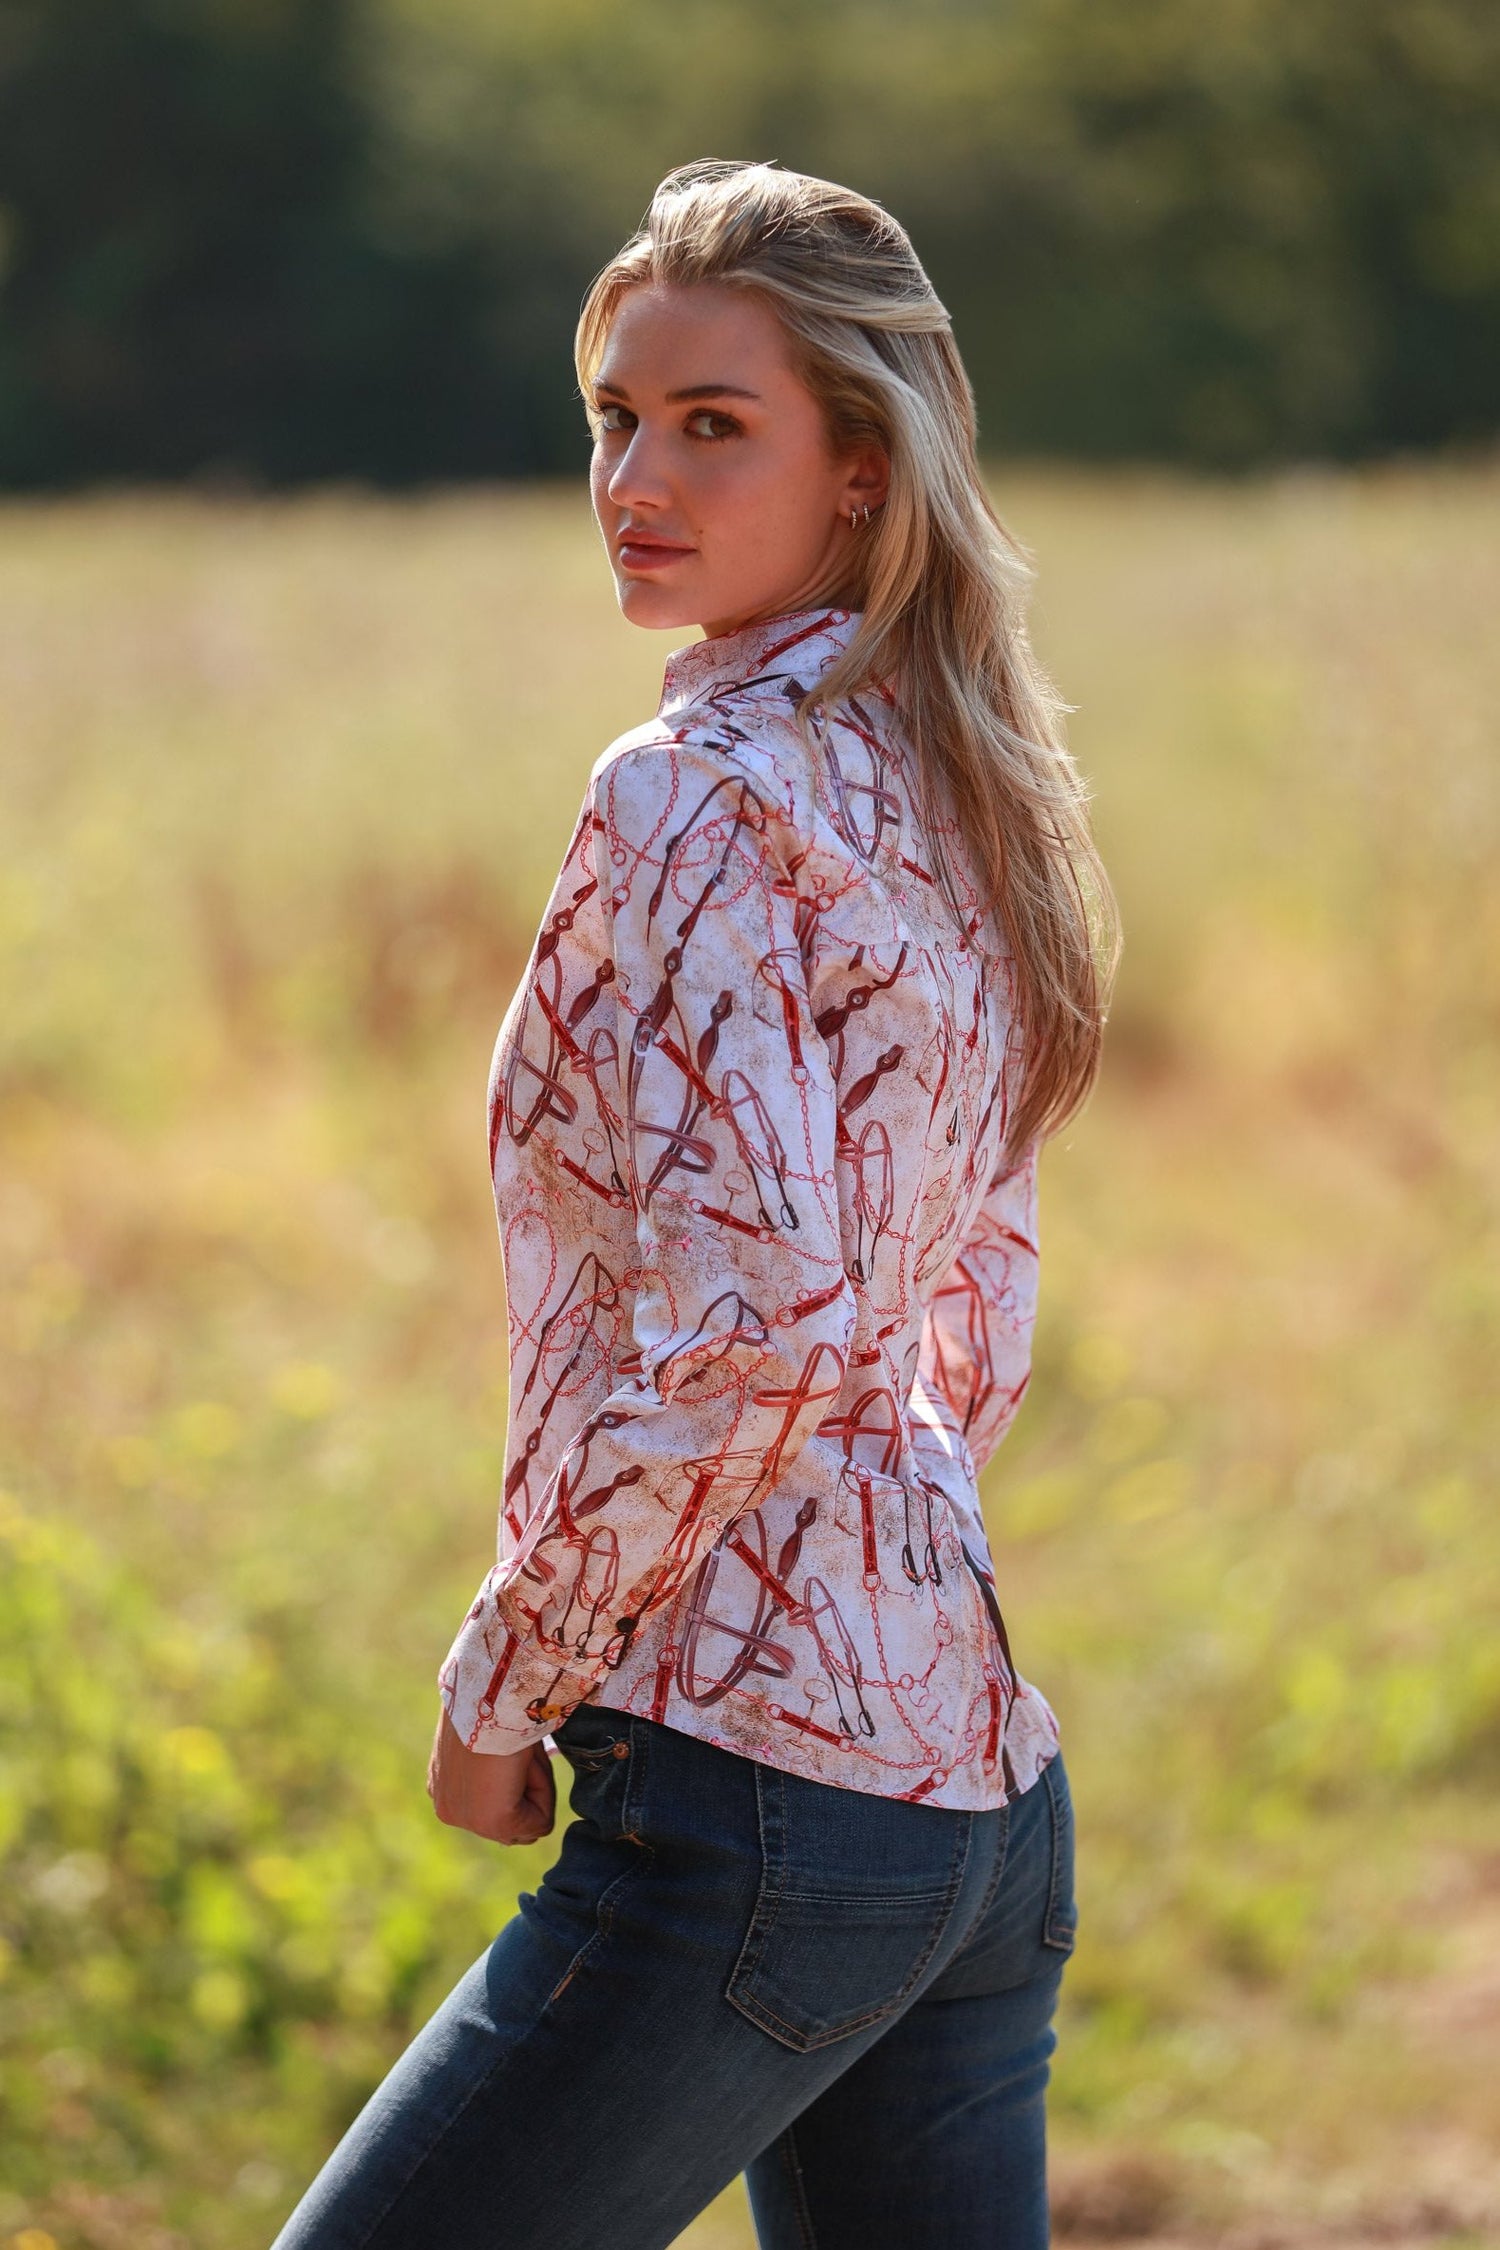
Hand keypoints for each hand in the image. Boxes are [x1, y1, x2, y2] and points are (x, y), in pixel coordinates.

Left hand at [426, 1706, 556, 1844]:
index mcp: (443, 1788)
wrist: (487, 1689)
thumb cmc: (492, 1701)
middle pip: (512, 1822)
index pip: (496, 1805)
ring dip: (535, 1788)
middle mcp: (448, 1810)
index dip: (517, 1778)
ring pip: (528, 1822)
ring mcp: (466, 1820)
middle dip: (526, 1789)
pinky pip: (539, 1823)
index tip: (508, 1748)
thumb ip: (496, 1773)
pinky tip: (524, 1762)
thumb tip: (520, 1782)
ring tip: (518, 1755)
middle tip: (517, 1753)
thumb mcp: (489, 1742)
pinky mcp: (493, 1821)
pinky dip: (545, 1791)